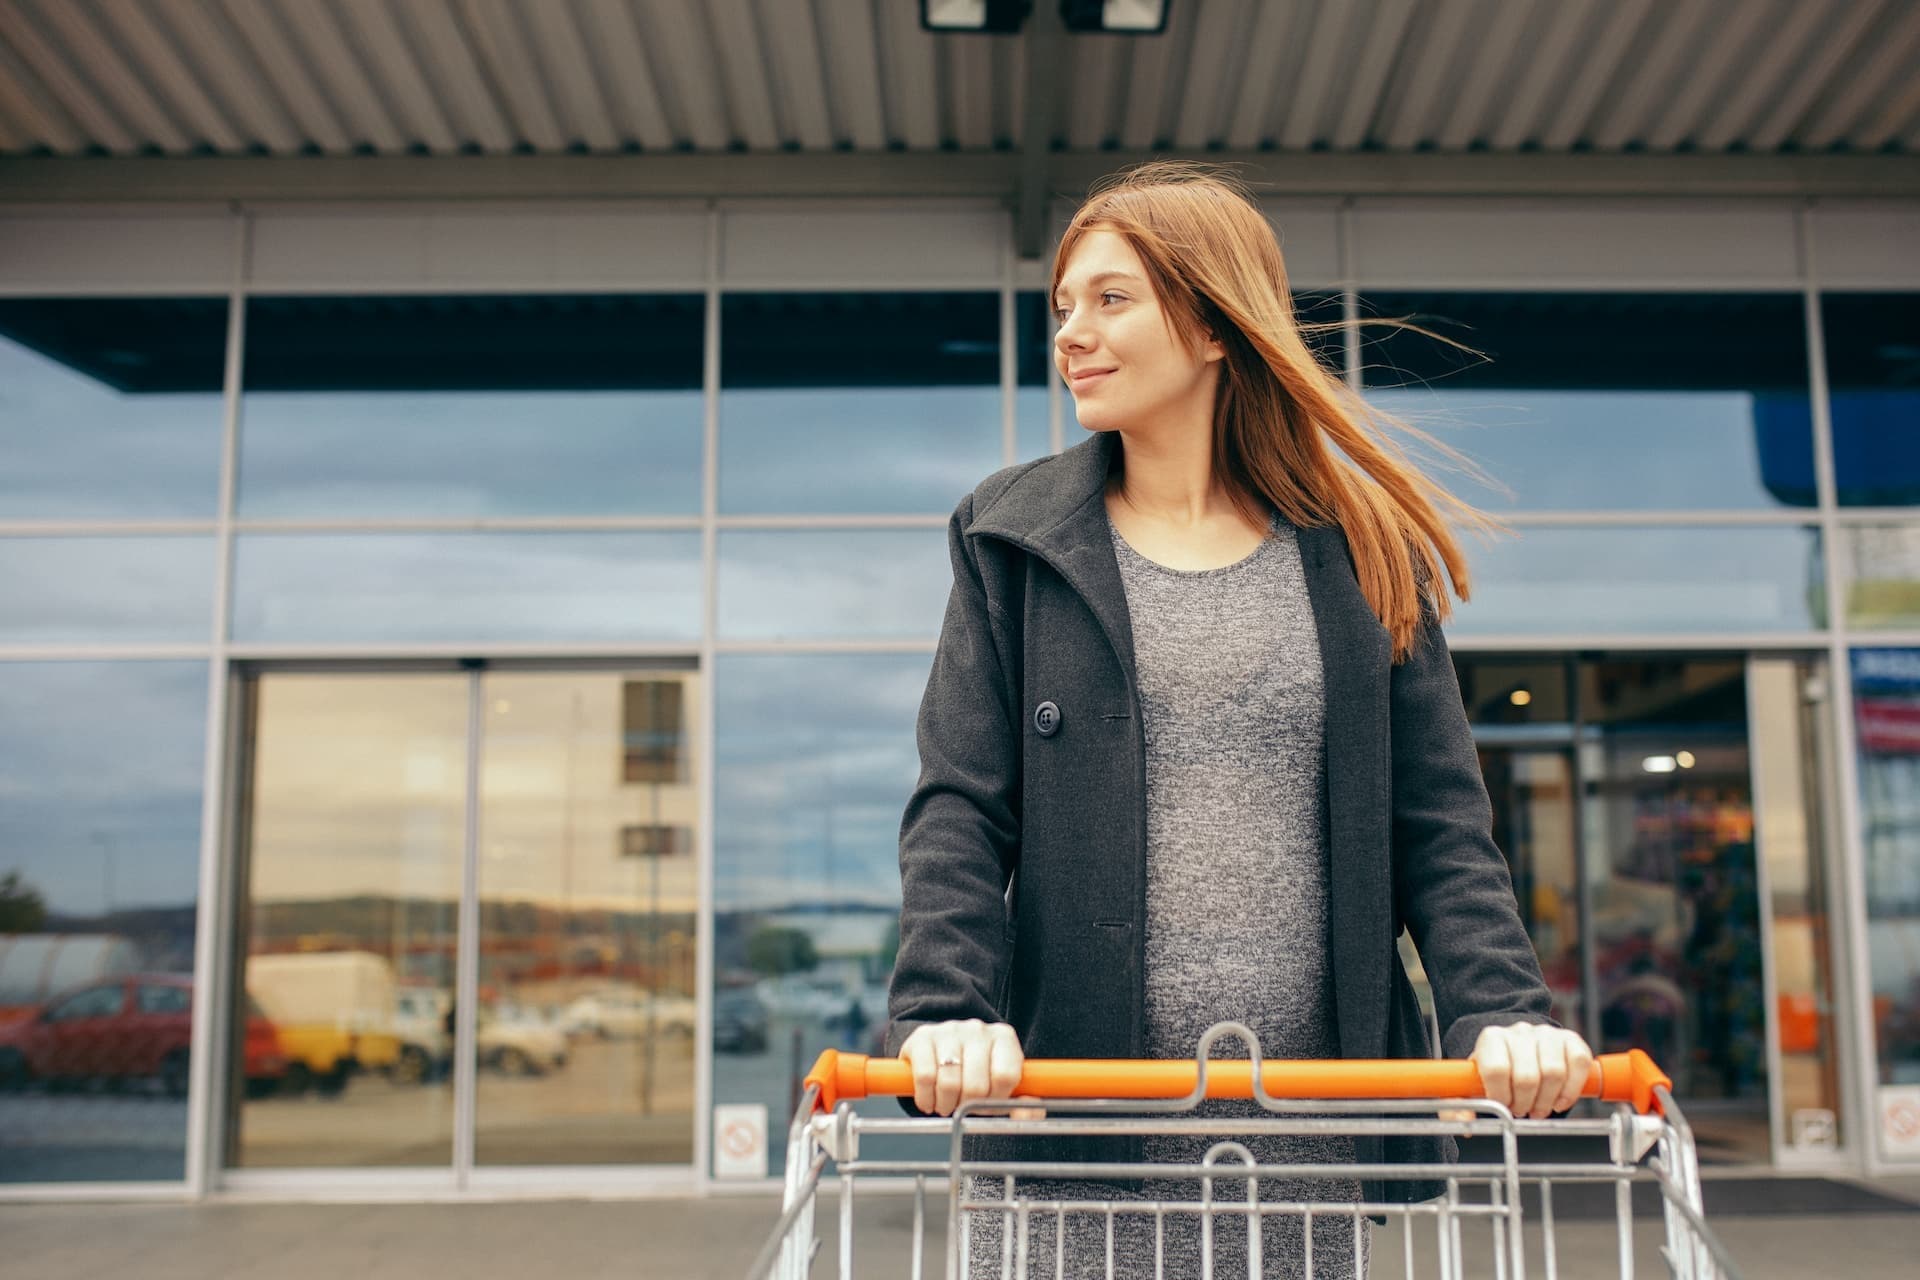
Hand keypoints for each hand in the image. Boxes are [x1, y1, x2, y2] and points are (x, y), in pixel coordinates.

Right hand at [898, 1019, 1029, 1116]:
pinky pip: (925, 1077)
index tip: (987, 1105)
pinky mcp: (923, 1037)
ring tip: (946, 1106)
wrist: (940, 1046)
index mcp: (1004, 1038)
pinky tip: (930, 1100)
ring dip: (946, 1105)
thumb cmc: (976, 1069)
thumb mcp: (1000, 1084)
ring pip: (950, 1082)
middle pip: (977, 1084)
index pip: (1006, 1076)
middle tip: (962, 1108)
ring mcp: (949, 1030)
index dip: (996, 1099)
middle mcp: (978, 1029)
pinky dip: (927, 1098)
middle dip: (968, 1106)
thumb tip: (1030, 1112)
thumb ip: (1019, 1101)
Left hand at [1471, 1023, 1594, 1119]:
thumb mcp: (1474, 1084)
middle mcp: (1519, 1032)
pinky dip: (1571, 1090)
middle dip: (1525, 1103)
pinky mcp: (1571, 1039)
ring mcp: (1547, 1034)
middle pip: (1527, 1076)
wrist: (1519, 1047)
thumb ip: (1461, 1103)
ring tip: (1538, 1108)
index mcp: (1492, 1039)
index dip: (1501, 1096)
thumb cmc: (1498, 1069)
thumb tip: (1464, 1122)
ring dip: (1547, 1100)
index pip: (1496, 1069)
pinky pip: (1578, 1063)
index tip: (1503, 1106)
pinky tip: (1559, 1100)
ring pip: (1554, 1072)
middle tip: (1522, 1111)